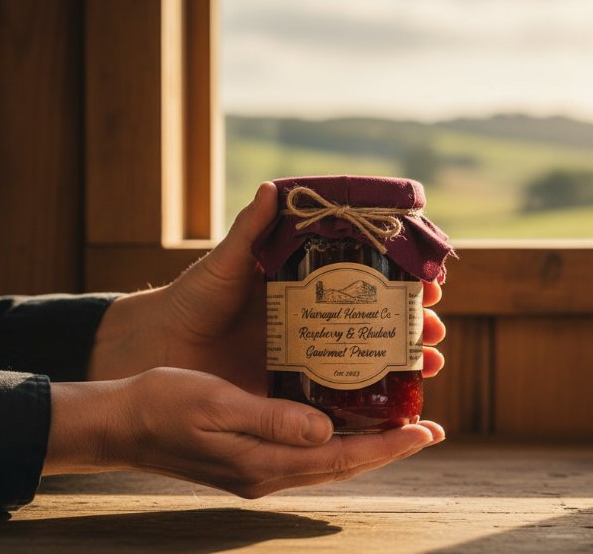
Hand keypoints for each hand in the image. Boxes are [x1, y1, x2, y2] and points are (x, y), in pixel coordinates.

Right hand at [45, 368, 444, 496]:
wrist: (120, 423)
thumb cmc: (162, 405)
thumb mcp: (216, 404)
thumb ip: (271, 419)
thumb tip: (326, 430)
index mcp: (264, 463)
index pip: (341, 457)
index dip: (387, 446)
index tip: (426, 431)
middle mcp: (268, 472)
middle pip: (343, 464)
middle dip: (388, 448)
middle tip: (428, 427)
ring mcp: (259, 468)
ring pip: (328, 460)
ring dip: (366, 444)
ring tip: (399, 423)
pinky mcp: (250, 456)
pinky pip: (307, 451)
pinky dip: (335, 438)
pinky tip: (345, 417)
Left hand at [87, 183, 446, 393]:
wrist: (157, 349)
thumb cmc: (192, 300)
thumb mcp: (225, 265)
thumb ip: (250, 232)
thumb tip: (272, 188)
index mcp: (305, 286)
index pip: (366, 279)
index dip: (401, 281)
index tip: (430, 283)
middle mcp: (314, 321)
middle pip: (378, 321)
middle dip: (414, 325)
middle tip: (434, 329)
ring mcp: (307, 357)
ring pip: (369, 359)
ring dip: (405, 361)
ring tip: (431, 364)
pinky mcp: (295, 393)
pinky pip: (341, 395)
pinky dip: (374, 400)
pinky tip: (401, 404)